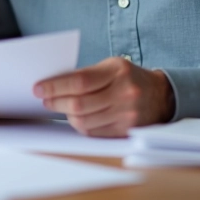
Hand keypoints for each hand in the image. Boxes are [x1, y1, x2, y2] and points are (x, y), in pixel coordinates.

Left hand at [33, 57, 175, 136]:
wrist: (161, 95)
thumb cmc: (129, 77)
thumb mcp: (111, 66)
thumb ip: (86, 75)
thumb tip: (54, 85)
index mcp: (118, 71)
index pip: (78, 82)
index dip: (55, 86)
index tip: (39, 88)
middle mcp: (124, 93)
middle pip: (79, 104)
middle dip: (56, 102)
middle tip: (45, 100)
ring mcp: (127, 114)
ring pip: (84, 121)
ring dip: (67, 115)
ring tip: (59, 108)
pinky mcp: (126, 130)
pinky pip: (94, 132)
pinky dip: (80, 125)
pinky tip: (75, 117)